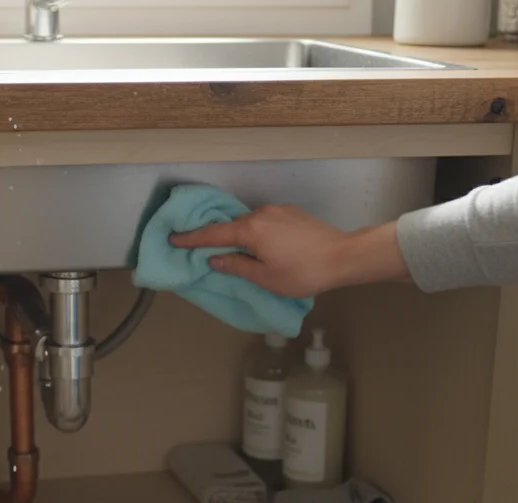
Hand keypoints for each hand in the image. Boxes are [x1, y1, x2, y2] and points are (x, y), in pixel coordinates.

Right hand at [169, 205, 409, 296]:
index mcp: (251, 230)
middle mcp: (261, 213)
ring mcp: (278, 210)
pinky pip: (265, 221)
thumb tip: (215, 259)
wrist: (344, 256)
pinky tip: (260, 245)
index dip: (192, 238)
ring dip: (239, 235)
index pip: (213, 234)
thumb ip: (237, 266)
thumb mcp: (265, 277)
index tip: (174, 238)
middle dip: (215, 235)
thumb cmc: (303, 272)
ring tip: (232, 250)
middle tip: (198, 245)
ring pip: (250, 223)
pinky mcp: (292, 213)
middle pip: (231, 225)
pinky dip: (256, 232)